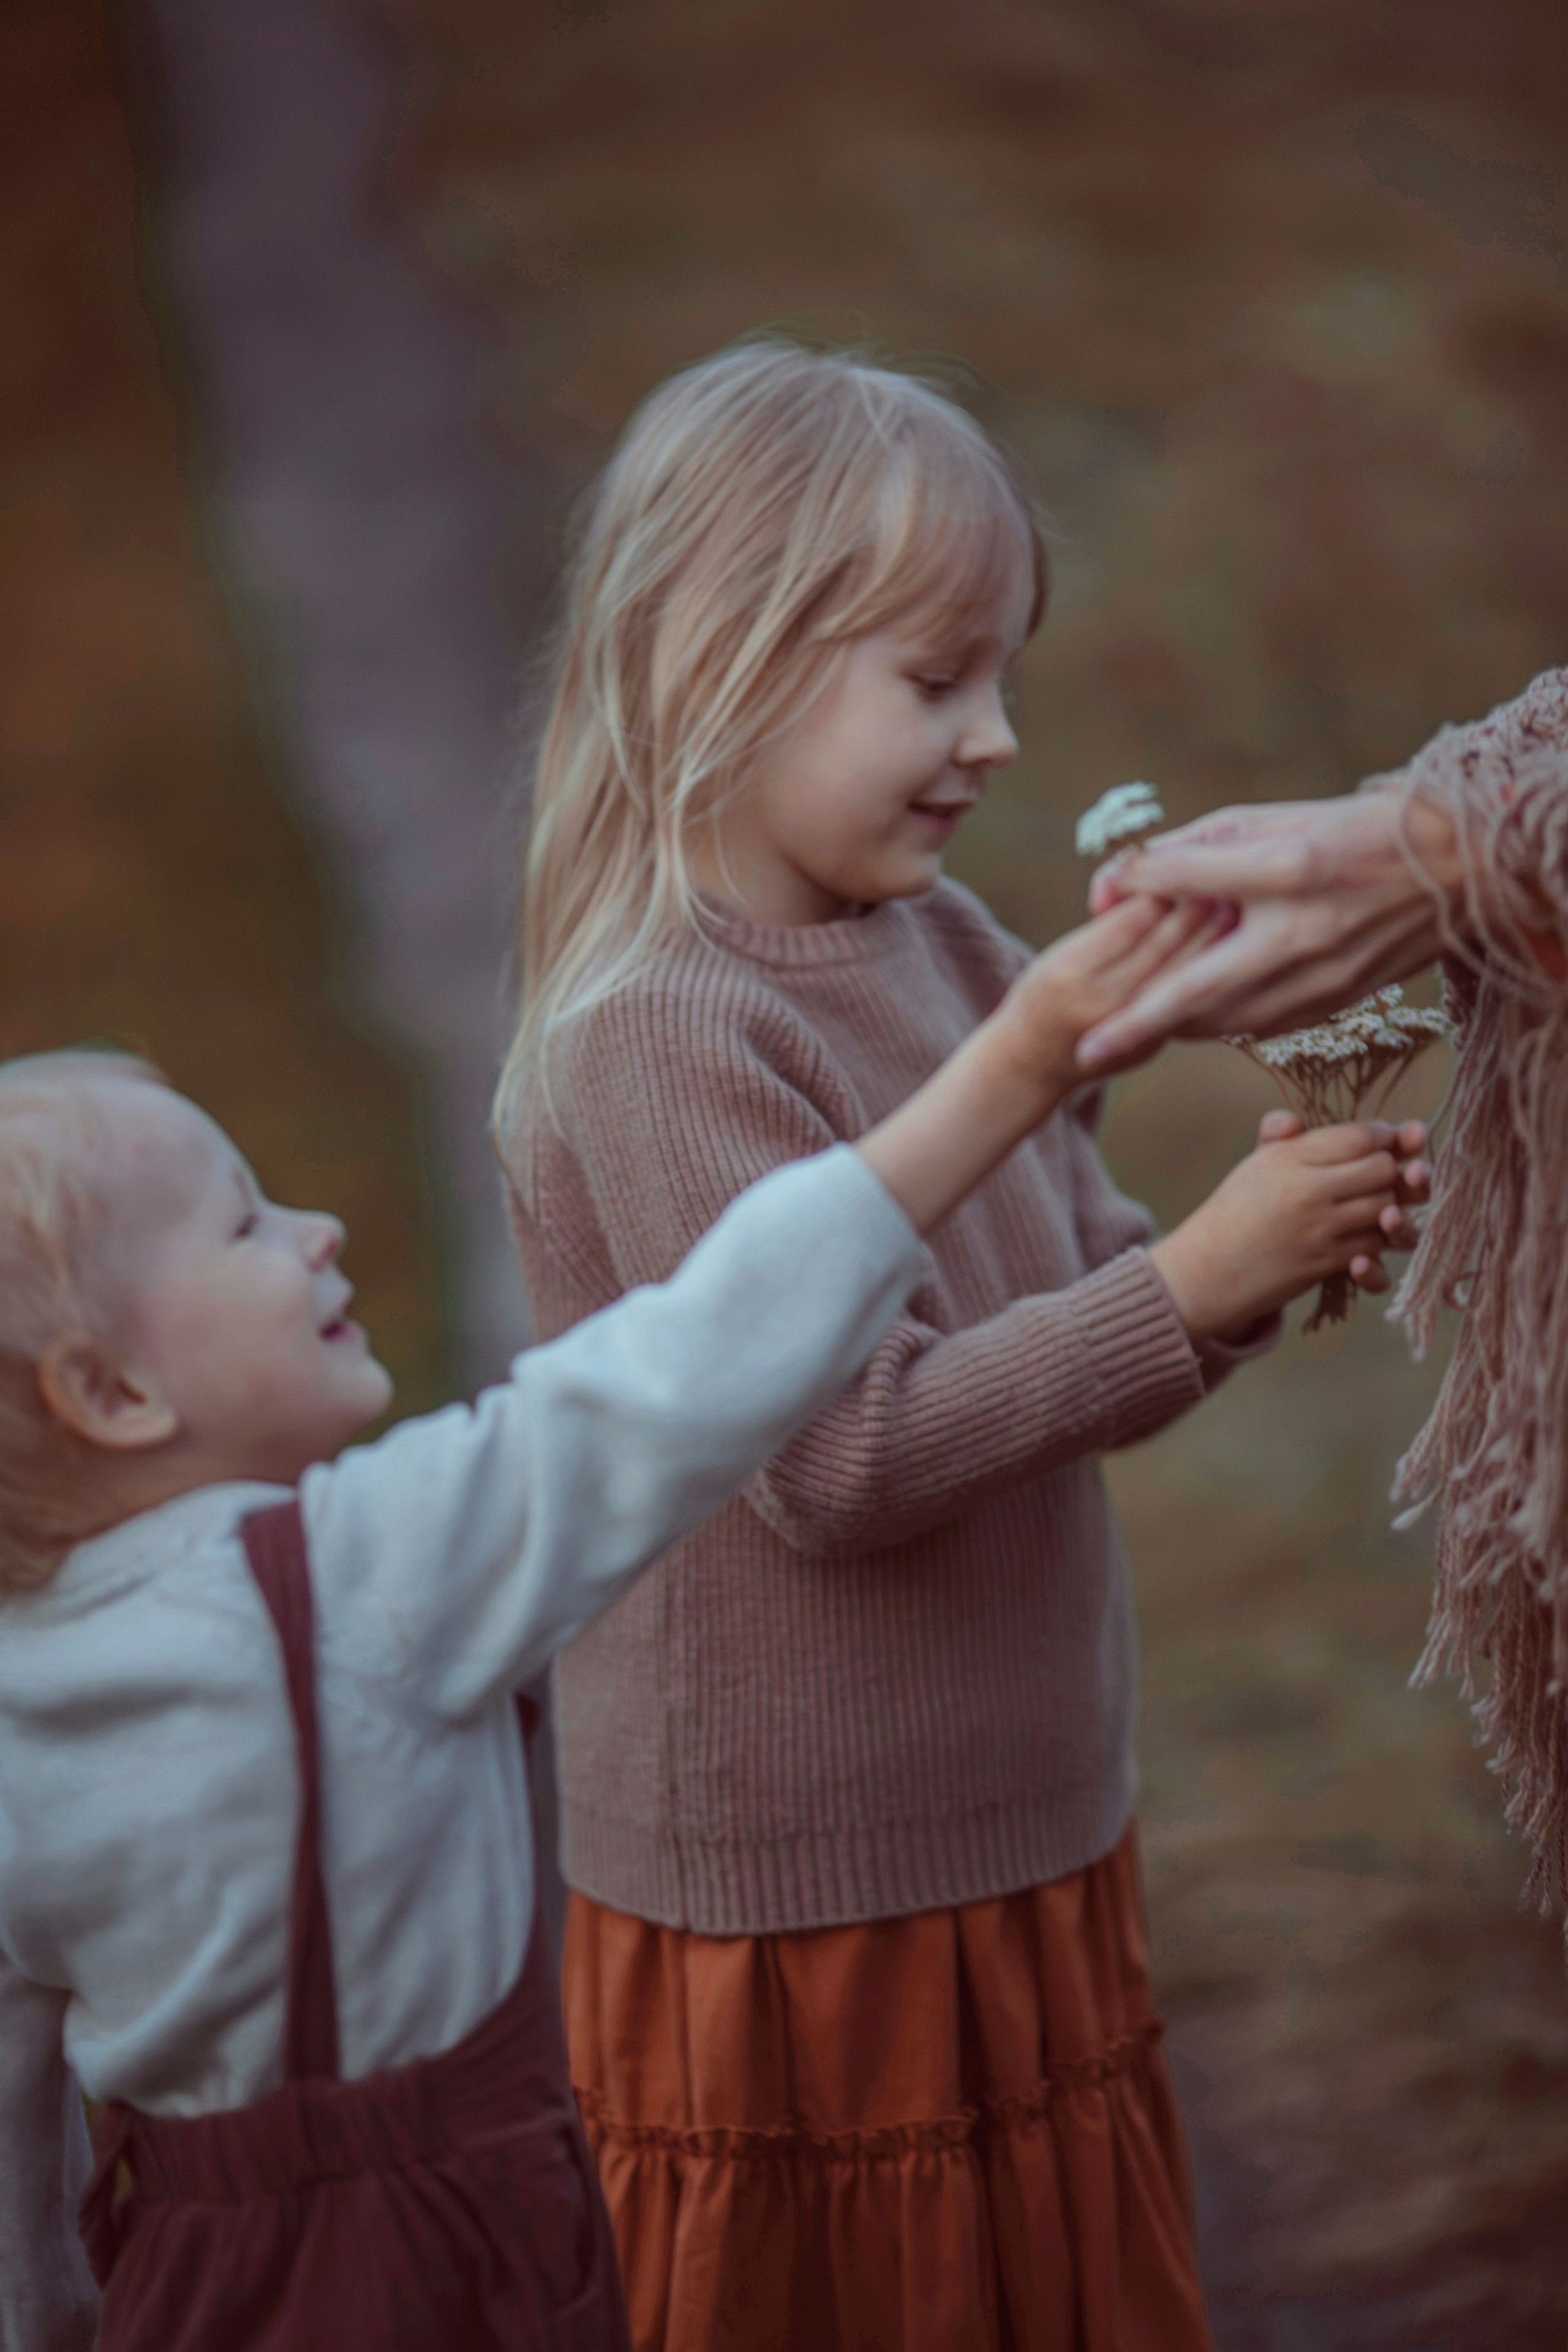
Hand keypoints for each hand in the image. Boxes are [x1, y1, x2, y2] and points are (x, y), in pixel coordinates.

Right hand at [991, 893, 1229, 1103]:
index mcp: (1071, 972)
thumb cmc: (1045, 993)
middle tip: (1226, 872)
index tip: (1186, 860)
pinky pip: (1190, 997)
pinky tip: (1227, 941)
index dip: (1165, 886)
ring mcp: (1131, 1029)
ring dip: (1212, 933)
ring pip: (1185, 970)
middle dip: (1198, 905)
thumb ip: (1111, 925)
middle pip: (1165, 944)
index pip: (1132, 920)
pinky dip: (1210, 965)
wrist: (1036, 1063)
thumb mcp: (1062, 952)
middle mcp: (1104, 1002)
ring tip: (1233, 901)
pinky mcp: (1155, 1042)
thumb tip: (1170, 888)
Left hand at [1076, 792, 1464, 1070]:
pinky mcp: (1336, 1001)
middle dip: (1135, 1025)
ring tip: (1132, 1027)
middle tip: (1085, 1051)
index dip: (1134, 887)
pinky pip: (1259, 1023)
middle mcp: (1301, 929)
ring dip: (1176, 1024)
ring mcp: (1322, 974)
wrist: (1453, 868)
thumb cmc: (1347, 831)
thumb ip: (1189, 851)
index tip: (1099, 901)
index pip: (1183, 880)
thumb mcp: (1267, 819)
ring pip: (1224, 1019)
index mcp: (1285, 866)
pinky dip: (1222, 1019)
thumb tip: (1116, 885)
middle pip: (1195, 989)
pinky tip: (1198, 1011)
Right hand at [1147, 1114, 1428, 1340]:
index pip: (1360, 1136)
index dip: (1383, 1135)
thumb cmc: (1235, 1211)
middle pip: (1383, 1169)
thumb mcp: (1253, 1165)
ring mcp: (1320, 1230)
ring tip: (1372, 1202)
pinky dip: (1377, 1239)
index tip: (1382, 1139)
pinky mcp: (1327, 1263)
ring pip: (1387, 1208)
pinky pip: (1376, 1246)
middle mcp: (1308, 1190)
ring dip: (1388, 1205)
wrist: (1209, 1270)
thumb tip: (1295, 1119)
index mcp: (1289, 1158)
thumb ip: (1277, 1134)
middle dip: (1390, 1169)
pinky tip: (1363, 1232)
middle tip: (1378, 1173)